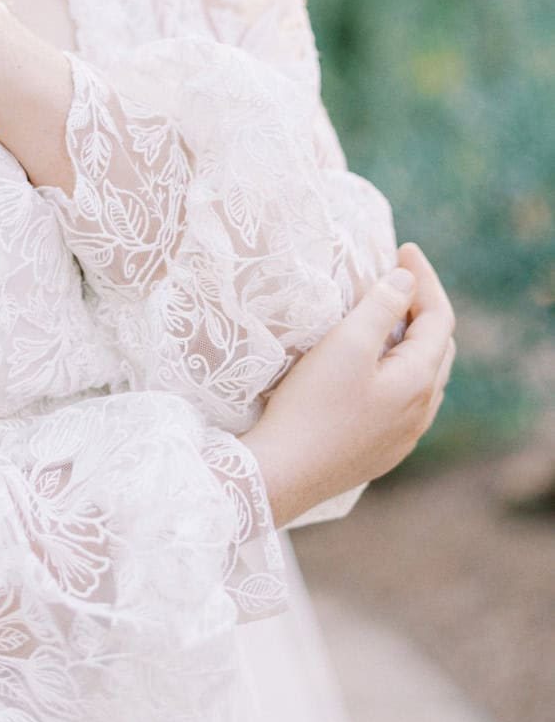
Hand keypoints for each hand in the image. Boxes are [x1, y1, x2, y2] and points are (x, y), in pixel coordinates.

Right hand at [243, 241, 457, 526]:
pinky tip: (373, 367)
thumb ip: (381, 307)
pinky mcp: (380, 451)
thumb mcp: (345, 344)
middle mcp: (421, 412)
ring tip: (386, 316)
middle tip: (397, 277)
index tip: (403, 247)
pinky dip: (397, 369)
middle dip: (422, 307)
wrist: (282, 474)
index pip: (439, 318)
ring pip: (422, 377)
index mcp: (419, 381)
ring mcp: (403, 436)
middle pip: (437, 347)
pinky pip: (404, 400)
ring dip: (410, 340)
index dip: (425, 279)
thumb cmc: (311, 405)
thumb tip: (405, 281)